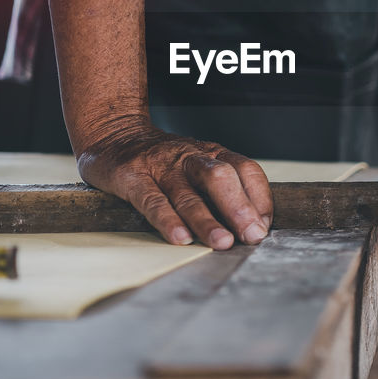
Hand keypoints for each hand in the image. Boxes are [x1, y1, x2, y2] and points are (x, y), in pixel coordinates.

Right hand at [77, 119, 272, 250]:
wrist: (114, 135)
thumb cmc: (163, 160)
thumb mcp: (197, 165)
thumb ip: (222, 190)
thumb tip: (252, 226)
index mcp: (212, 154)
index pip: (246, 170)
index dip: (259, 198)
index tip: (263, 226)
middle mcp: (190, 158)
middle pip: (221, 178)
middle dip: (239, 208)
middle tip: (251, 236)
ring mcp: (161, 167)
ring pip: (188, 194)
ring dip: (207, 221)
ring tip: (222, 243)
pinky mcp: (133, 177)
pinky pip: (153, 200)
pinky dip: (168, 220)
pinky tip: (181, 238)